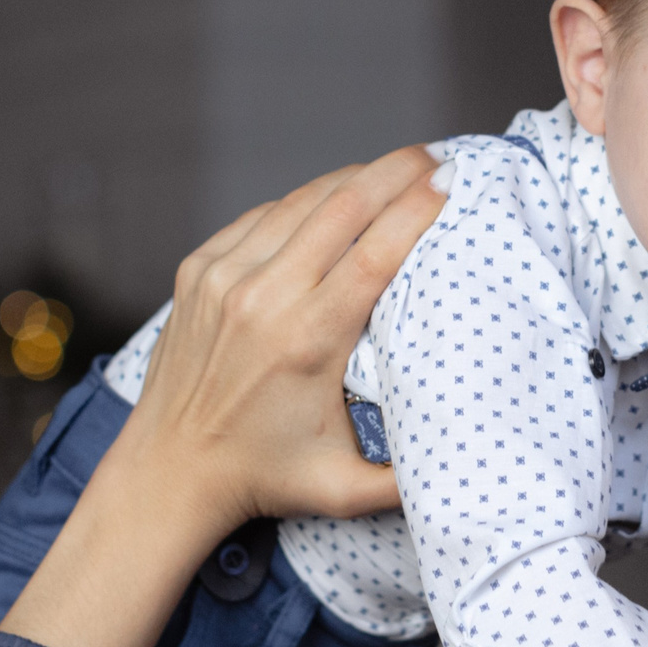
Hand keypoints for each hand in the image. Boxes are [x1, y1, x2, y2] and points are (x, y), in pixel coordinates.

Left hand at [128, 145, 445, 526]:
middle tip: (435, 157)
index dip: (417, 209)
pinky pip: (262, 215)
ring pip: (301, 201)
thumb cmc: (265, 477)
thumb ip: (410, 480)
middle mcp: (262, 299)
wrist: (169, 469)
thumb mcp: (344, 489)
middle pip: (342, 207)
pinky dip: (304, 200)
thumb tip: (478, 457)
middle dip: (394, 172)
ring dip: (352, 178)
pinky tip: (334, 196)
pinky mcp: (198, 268)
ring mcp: (223, 277)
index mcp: (305, 342)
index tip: (451, 181)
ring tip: (393, 169)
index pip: (374, 253)